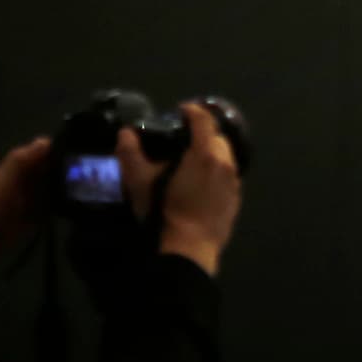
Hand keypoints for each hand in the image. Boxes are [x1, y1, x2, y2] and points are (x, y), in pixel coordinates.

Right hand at [126, 100, 242, 277]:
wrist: (188, 250)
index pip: (203, 120)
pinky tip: (202, 184)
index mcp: (205, 153)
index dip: (192, 111)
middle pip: (217, 137)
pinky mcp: (236, 200)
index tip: (180, 111)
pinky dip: (217, 173)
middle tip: (183, 138)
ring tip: (192, 162)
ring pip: (225, 157)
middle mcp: (225, 163)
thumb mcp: (140, 183)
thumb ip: (131, 154)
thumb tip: (125, 133)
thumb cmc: (165, 213)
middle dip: (203, 133)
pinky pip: (228, 177)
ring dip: (211, 153)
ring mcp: (234, 183)